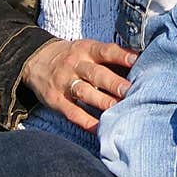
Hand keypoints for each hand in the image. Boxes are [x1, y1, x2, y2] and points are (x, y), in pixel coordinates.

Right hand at [21, 39, 138, 133]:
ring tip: (119, 110)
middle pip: (96, 74)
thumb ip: (108, 55)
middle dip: (114, 83)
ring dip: (103, 102)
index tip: (137, 61)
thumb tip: (140, 61)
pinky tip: (100, 128)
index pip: (105, 51)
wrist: (36, 59)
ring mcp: (65, 83)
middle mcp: (75, 65)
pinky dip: (86, 121)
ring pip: (85, 93)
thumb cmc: (71, 55)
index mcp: (86, 49)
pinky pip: (72, 112)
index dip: (121, 55)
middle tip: (130, 91)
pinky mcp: (56, 100)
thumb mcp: (86, 48)